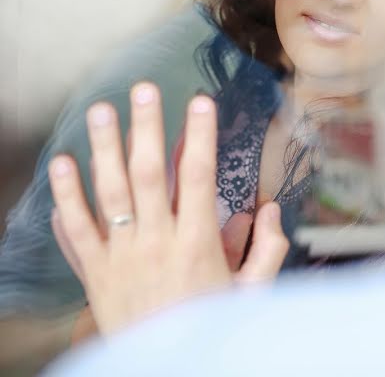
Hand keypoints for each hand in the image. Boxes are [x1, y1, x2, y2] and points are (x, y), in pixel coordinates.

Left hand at [48, 83, 288, 334]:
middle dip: (148, 128)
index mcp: (197, 244)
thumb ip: (267, 250)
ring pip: (110, 193)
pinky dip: (66, 196)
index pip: (198, 177)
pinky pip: (77, 230)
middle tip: (145, 90)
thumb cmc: (209, 328)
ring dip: (105, 148)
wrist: (165, 371)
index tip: (201, 102)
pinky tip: (62, 164)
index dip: (200, 136)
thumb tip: (266, 210)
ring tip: (102, 110)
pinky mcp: (95, 272)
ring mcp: (121, 256)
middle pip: (149, 174)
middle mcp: (156, 242)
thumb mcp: (251, 295)